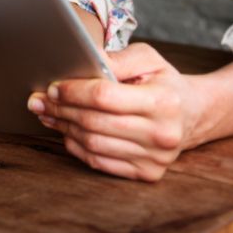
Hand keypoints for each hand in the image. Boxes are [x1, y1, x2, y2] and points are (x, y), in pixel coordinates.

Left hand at [26, 43, 204, 181]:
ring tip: (48, 114)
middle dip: (61, 110)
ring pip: (94, 144)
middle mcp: (162, 134)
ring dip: (64, 129)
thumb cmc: (164, 82)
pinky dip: (76, 147)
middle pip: (95, 122)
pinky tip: (66, 133)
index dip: (73, 91)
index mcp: (163, 101)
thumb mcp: (148, 58)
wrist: (193, 113)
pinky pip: (100, 162)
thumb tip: (84, 60)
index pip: (105, 97)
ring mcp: (155, 158)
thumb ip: (117, 59)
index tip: (53, 87)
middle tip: (39, 101)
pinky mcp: (147, 173)